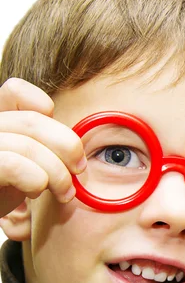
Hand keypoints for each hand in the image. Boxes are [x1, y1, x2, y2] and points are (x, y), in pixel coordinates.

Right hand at [0, 78, 85, 218]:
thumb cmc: (8, 191)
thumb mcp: (29, 160)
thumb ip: (44, 140)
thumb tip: (76, 143)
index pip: (16, 90)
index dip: (44, 109)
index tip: (58, 135)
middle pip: (33, 121)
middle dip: (67, 148)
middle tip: (78, 171)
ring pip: (28, 146)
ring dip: (58, 175)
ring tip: (63, 193)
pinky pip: (14, 166)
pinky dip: (36, 181)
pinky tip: (35, 191)